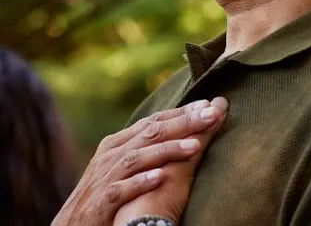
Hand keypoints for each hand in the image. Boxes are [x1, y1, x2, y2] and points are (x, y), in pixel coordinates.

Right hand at [113, 97, 228, 225]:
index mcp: (116, 145)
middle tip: (211, 115)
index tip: (208, 106)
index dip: (180, 113)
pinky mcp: (99, 205)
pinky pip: (120, 191)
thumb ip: (142, 149)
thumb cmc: (101, 195)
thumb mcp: (119, 167)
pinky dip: (139, 183)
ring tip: (195, 145)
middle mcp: (110, 157)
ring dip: (167, 150)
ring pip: (137, 158)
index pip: (152, 122)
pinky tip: (160, 177)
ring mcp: (103, 180)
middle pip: (149, 134)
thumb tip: (175, 130)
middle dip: (182, 123)